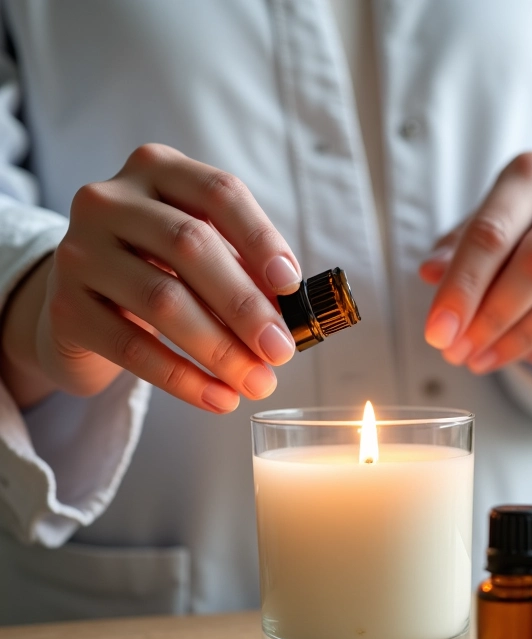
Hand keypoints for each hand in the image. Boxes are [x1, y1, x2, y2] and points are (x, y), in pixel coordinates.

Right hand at [5, 144, 301, 412]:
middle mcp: (110, 201)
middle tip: (280, 351)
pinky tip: (219, 399)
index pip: (218, 193)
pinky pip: (133, 348)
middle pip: (191, 247)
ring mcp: (78, 252)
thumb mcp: (200, 257)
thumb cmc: (158, 272)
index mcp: (157, 171)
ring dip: (221, 349)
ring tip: (258, 382)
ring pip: (163, 300)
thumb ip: (243, 272)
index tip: (291, 286)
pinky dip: (184, 379)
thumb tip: (289, 318)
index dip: (260, 239)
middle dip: (245, 306)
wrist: (82, 305)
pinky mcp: (65, 308)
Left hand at [419, 152, 531, 373]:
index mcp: (531, 173)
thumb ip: (455, 251)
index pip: (491, 234)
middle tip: (459, 353)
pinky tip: (530, 356)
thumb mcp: (479, 226)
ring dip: (522, 336)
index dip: (461, 289)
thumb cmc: (516, 226)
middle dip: (492, 318)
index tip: (438, 333)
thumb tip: (430, 273)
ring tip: (484, 360)